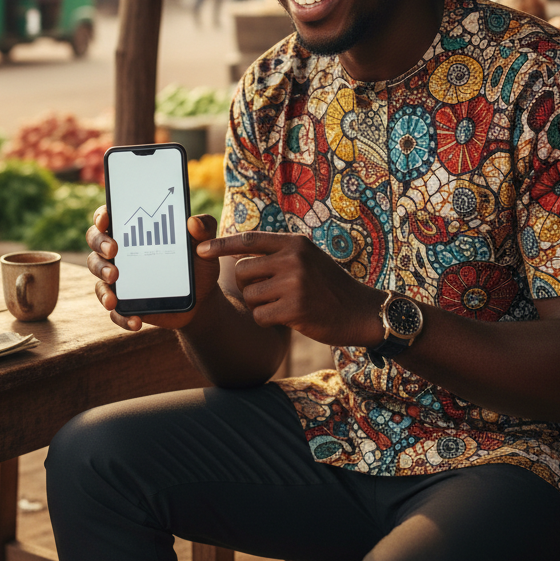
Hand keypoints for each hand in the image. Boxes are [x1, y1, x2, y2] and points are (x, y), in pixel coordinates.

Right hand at [86, 205, 222, 331]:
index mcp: (135, 231)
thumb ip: (204, 228)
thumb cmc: (197, 263)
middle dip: (100, 244)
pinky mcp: (125, 304)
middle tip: (114, 251)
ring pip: (98, 275)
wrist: (201, 299)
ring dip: (103, 281)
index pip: (109, 217)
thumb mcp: (204, 244)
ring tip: (114, 287)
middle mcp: (121, 253)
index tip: (106, 220)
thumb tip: (192, 222)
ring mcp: (120, 279)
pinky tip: (136, 321)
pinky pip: (114, 311)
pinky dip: (122, 316)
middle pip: (96, 242)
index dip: (102, 216)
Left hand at [198, 232, 384, 346]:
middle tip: (267, 293)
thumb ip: (279, 253)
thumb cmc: (328, 286)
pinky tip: (286, 318)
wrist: (360, 311)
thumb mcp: (308, 258)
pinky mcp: (295, 308)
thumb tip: (239, 252)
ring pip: (250, 296)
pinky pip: (260, 316)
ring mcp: (295, 283)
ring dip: (260, 305)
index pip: (248, 240)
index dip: (220, 245)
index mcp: (294, 243)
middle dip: (247, 286)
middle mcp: (293, 258)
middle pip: (242, 271)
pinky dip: (266, 320)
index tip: (199, 250)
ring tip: (283, 305)